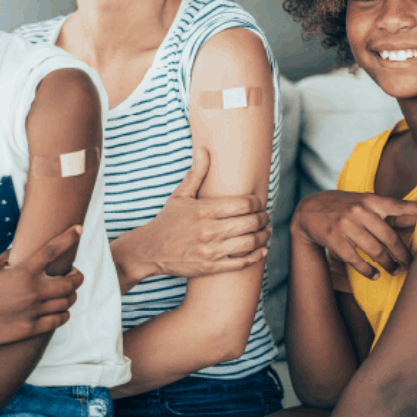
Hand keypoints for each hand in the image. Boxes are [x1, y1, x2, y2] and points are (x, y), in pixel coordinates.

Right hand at [0, 225, 84, 347]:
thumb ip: (11, 258)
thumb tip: (22, 248)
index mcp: (24, 272)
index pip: (54, 250)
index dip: (69, 237)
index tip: (79, 229)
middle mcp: (33, 290)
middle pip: (72, 281)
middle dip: (77, 276)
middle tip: (72, 274)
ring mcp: (34, 311)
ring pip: (68, 301)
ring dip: (71, 294)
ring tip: (65, 291)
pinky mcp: (31, 328)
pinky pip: (59, 320)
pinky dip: (64, 313)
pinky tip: (60, 309)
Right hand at [112, 147, 271, 283]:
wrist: (150, 250)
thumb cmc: (168, 220)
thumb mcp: (180, 195)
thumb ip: (196, 173)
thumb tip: (203, 149)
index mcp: (204, 210)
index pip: (243, 203)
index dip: (256, 202)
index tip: (258, 202)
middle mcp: (209, 230)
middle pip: (250, 223)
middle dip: (263, 219)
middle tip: (265, 217)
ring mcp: (210, 251)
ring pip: (249, 243)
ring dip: (263, 236)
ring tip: (266, 231)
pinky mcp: (210, 267)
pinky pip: (240, 263)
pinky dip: (256, 256)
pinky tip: (262, 250)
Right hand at [291, 190, 416, 279]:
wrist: (308, 211)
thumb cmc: (343, 207)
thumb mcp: (362, 202)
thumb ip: (385, 211)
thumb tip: (416, 217)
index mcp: (369, 200)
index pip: (396, 204)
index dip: (416, 207)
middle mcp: (359, 211)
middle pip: (389, 237)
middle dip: (403, 254)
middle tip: (411, 265)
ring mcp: (346, 226)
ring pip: (375, 251)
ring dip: (388, 265)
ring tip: (395, 271)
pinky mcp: (335, 241)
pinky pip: (357, 260)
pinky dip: (368, 271)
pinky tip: (375, 274)